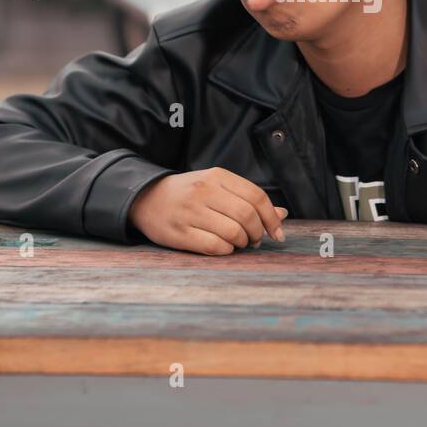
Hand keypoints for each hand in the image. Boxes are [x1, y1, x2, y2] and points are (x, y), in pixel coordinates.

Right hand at [128, 167, 288, 254]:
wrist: (145, 197)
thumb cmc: (189, 193)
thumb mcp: (217, 187)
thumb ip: (247, 199)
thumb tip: (281, 215)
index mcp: (217, 176)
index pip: (256, 196)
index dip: (271, 218)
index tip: (277, 233)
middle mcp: (204, 191)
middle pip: (247, 215)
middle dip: (258, 233)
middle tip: (256, 240)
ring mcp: (190, 212)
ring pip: (233, 232)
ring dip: (242, 243)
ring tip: (239, 243)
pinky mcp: (179, 233)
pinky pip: (215, 247)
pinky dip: (226, 251)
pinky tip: (224, 248)